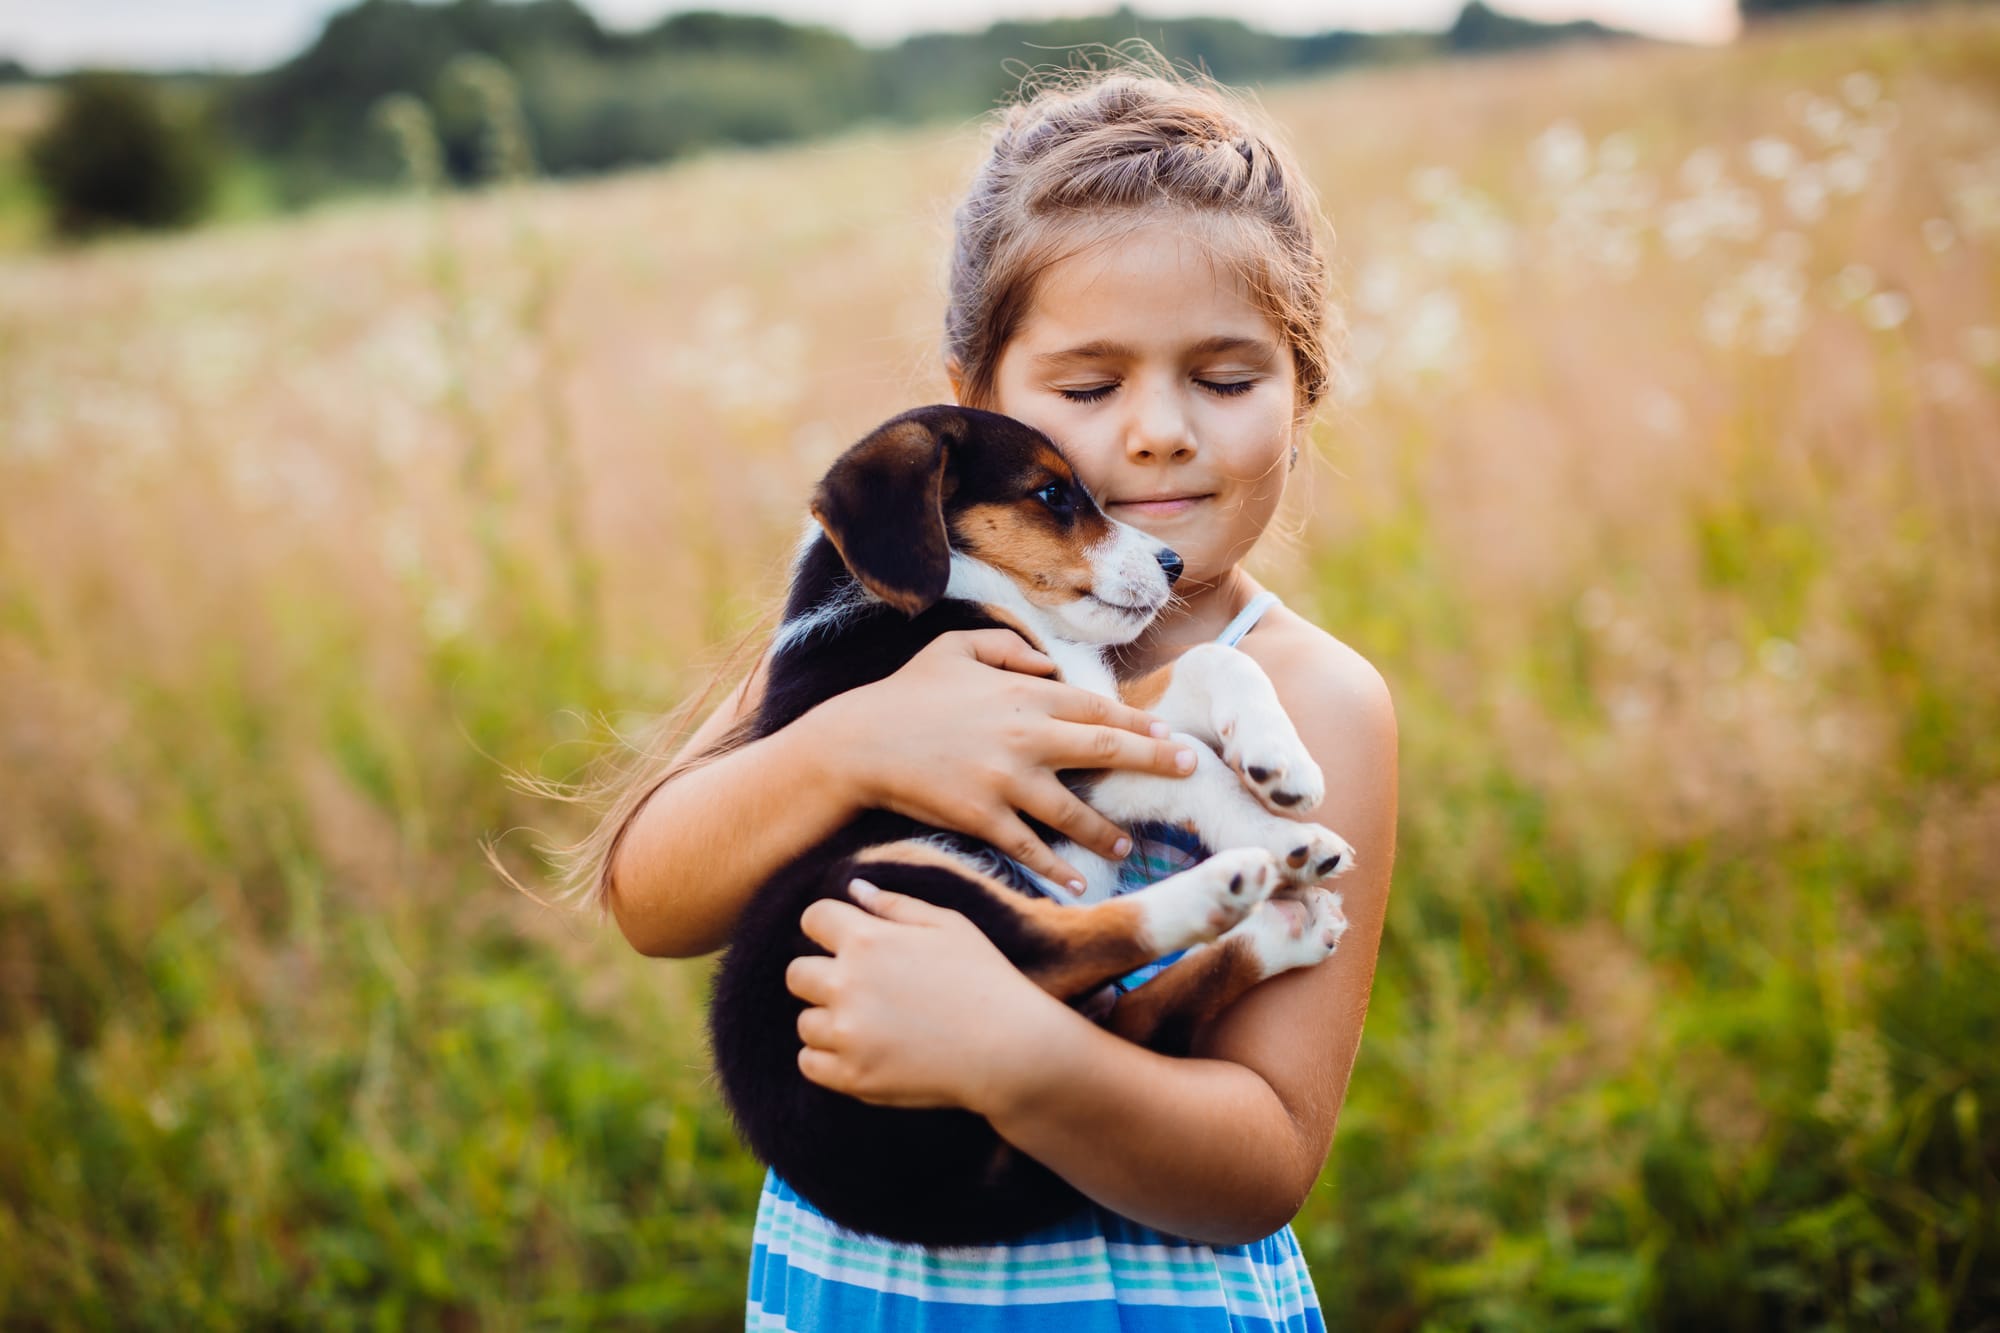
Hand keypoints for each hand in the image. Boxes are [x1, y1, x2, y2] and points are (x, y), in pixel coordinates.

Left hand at [787, 879, 1071, 1112]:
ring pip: (805, 1022)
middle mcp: (847, 985)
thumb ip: (896, 905)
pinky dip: (827, 1058)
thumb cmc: (985, 980)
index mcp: (867, 940)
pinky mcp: (852, 1076)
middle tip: (862, 988)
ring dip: (830, 1020)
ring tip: (872, 1024)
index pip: (813, 919)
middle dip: (823, 975)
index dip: (829, 926)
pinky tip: (861, 1050)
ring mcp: (847, 1034)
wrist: (1010, 1050)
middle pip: (797, 973)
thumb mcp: (949, 926)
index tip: (846, 940)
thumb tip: (853, 888)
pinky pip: (809, 1063)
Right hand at [811, 629, 1197, 891]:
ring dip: (1106, 830)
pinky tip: (1075, 884)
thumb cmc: (907, 693)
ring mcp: (1004, 779)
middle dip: (1153, 761)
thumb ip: (1008, 647)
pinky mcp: (982, 817)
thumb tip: (1048, 663)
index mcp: (1022, 692)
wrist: (858, 742)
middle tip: (1189, 771)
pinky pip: (1029, 847)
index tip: (1170, 735)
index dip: (1139, 723)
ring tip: (1126, 845)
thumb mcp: (955, 648)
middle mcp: (1024, 735)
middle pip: (1104, 751)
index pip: (1097, 708)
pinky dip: (1055, 868)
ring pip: (1074, 811)